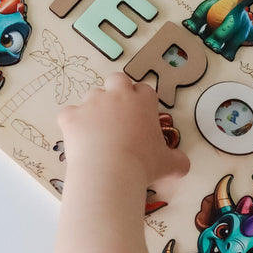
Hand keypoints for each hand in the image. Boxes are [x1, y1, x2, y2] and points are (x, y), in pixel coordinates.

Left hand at [57, 72, 189, 186]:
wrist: (109, 173)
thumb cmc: (142, 165)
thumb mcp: (168, 164)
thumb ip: (178, 160)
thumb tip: (183, 164)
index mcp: (142, 102)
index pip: (144, 90)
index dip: (141, 101)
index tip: (140, 116)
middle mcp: (117, 96)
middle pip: (117, 79)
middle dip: (116, 90)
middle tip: (117, 113)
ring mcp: (92, 104)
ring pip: (92, 95)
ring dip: (94, 107)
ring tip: (97, 131)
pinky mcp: (71, 116)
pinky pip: (69, 113)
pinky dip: (72, 123)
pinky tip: (77, 139)